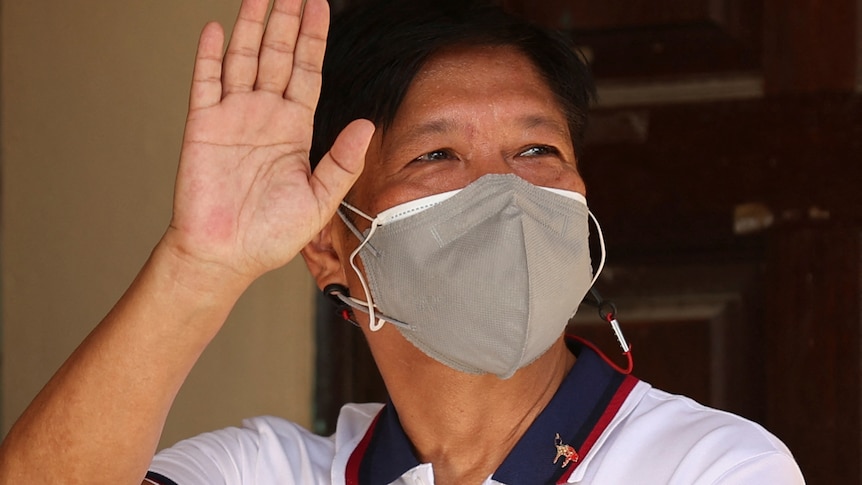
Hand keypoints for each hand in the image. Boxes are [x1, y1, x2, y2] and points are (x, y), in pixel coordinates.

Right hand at [166, 0, 373, 282]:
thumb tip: (367, 125)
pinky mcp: (203, 126)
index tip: (321, 5)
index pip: (307, 72)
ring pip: (244, 60)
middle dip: (286, 21)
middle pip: (278, 56)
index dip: (313, 39)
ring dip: (252, 26)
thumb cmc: (271, 235)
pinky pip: (206, 83)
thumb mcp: (319, 199)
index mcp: (294, 129)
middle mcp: (265, 116)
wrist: (226, 256)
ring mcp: (233, 117)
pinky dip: (210, 56)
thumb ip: (342, 161)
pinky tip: (218, 30)